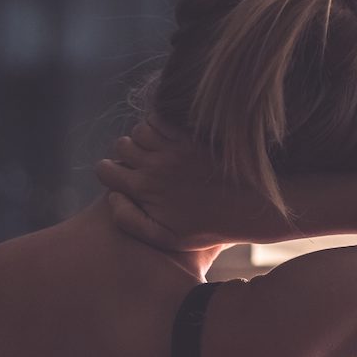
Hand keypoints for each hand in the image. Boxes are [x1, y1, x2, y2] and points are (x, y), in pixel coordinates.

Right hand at [95, 118, 271, 250]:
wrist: (251, 207)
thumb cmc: (208, 227)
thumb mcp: (166, 237)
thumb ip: (130, 221)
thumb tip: (112, 196)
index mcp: (144, 189)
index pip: (105, 170)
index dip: (109, 172)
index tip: (121, 176)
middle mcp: (155, 165)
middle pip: (121, 146)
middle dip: (125, 154)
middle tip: (140, 163)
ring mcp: (175, 147)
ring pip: (139, 130)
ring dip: (142, 138)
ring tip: (155, 150)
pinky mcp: (192, 135)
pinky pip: (161, 118)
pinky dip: (159, 124)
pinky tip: (169, 138)